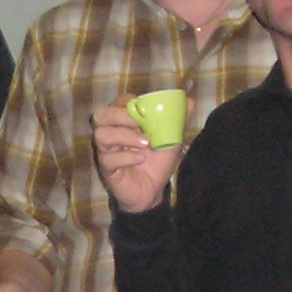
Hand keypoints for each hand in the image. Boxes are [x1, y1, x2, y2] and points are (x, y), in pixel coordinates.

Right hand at [91, 98, 182, 213]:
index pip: (117, 103)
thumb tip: (190, 102)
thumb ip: (178, 120)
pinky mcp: (107, 169)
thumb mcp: (171, 138)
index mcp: (124, 122)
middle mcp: (111, 133)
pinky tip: (140, 159)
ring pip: (102, 135)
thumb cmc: (157, 162)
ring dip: (125, 136)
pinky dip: (126, 157)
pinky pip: (108, 159)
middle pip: (101, 115)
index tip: (146, 110)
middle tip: (140, 124)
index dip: (128, 102)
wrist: (154, 190)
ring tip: (146, 143)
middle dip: (120, 115)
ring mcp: (106, 151)